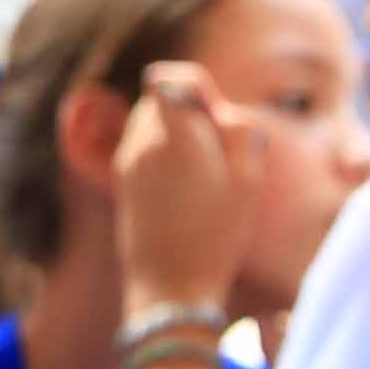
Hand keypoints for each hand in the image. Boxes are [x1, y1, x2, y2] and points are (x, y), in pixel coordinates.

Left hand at [114, 63, 261, 317]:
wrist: (170, 289)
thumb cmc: (216, 236)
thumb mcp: (248, 179)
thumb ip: (238, 131)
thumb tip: (221, 112)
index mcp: (170, 135)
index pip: (166, 79)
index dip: (196, 86)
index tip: (216, 115)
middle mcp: (139, 144)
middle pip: (161, 101)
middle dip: (189, 112)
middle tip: (217, 150)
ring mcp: (125, 165)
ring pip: (148, 125)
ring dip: (176, 134)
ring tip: (204, 173)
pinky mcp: (121, 185)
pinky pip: (142, 150)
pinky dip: (164, 155)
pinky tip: (187, 190)